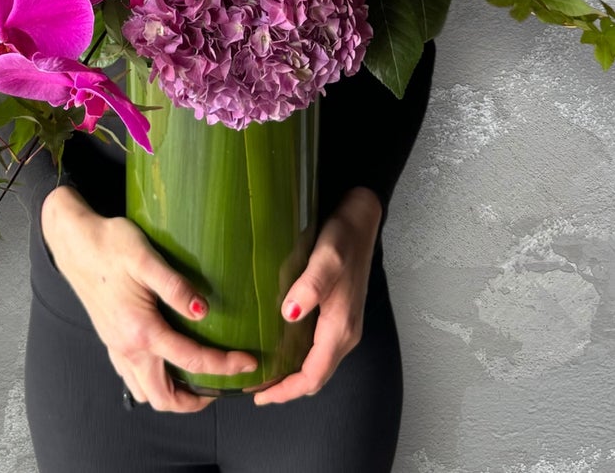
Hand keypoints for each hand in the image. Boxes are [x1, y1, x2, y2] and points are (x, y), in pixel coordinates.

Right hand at [41, 185, 256, 412]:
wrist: (74, 241)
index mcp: (140, 330)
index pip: (191, 360)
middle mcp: (127, 347)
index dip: (224, 366)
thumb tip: (205, 312)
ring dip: (172, 395)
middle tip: (222, 388)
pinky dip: (153, 382)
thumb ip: (176, 288)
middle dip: (194, 402)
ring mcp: (115, 347)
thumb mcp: (146, 258)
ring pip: (145, 393)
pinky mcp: (110, 340)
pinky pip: (133, 378)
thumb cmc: (110, 244)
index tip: (249, 363)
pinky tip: (166, 362)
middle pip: (163, 397)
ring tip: (197, 382)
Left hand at [253, 186, 382, 405]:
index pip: (314, 375)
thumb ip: (310, 285)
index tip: (259, 395)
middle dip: (287, 388)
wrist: (361, 218)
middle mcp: (345, 333)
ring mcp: (344, 324)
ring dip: (293, 375)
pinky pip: (319, 349)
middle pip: (316, 376)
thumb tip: (290, 314)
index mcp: (341, 327)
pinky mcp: (340, 314)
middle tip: (254, 388)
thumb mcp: (326, 257)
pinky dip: (299, 358)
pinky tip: (280, 346)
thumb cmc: (344, 237)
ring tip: (263, 372)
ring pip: (317, 364)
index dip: (287, 391)